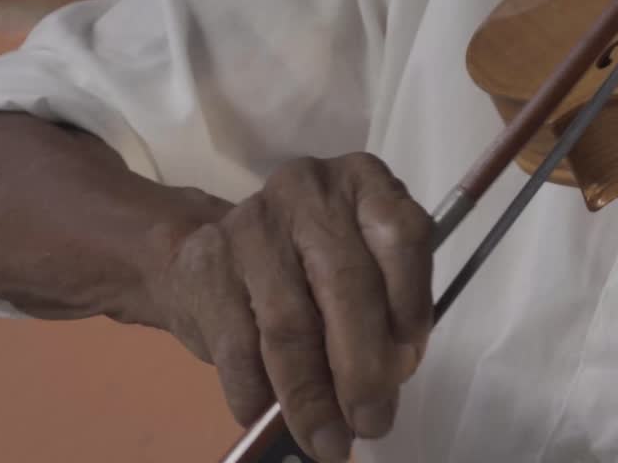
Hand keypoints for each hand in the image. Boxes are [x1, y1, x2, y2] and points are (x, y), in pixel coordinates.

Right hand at [150, 153, 432, 461]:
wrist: (206, 252)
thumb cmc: (309, 265)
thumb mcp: (365, 263)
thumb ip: (388, 307)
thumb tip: (391, 376)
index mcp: (364, 182)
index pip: (402, 235)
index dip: (412, 303)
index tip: (410, 362)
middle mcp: (309, 190)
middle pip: (346, 285)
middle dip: (363, 370)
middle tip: (372, 423)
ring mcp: (253, 223)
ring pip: (291, 325)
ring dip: (312, 398)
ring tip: (329, 441)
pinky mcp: (205, 265)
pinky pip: (239, 346)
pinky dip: (259, 395)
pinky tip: (270, 419)